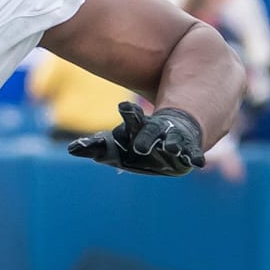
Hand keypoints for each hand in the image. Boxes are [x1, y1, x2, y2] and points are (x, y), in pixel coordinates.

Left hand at [67, 102, 205, 175]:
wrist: (176, 130)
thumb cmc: (140, 138)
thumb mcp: (119, 143)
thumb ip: (96, 147)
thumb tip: (72, 149)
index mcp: (140, 127)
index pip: (133, 120)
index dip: (130, 113)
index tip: (124, 106)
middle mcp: (158, 132)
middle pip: (150, 132)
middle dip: (145, 137)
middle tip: (140, 146)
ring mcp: (175, 140)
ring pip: (173, 142)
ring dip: (172, 145)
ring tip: (171, 148)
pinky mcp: (190, 151)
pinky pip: (193, 154)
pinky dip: (195, 158)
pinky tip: (198, 163)